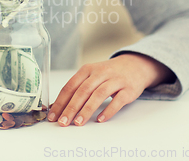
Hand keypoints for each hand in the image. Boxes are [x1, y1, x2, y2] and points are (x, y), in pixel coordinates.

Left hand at [48, 53, 174, 126]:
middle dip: (71, 108)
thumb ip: (77, 89)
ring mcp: (115, 80)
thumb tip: (58, 107)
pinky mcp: (128, 89)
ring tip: (78, 123)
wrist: (135, 65)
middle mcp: (100, 73)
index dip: (60, 101)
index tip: (53, 115)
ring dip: (87, 109)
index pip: (70, 86)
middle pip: (82, 91)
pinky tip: (100, 119)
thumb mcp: (91, 76)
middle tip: (63, 122)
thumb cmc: (108, 74)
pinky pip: (118, 100)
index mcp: (87, 70)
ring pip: (98, 94)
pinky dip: (108, 110)